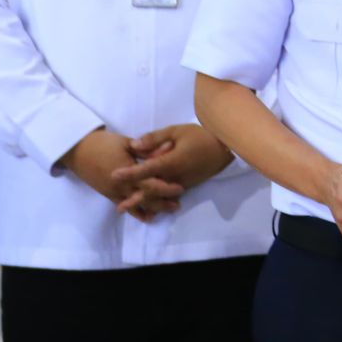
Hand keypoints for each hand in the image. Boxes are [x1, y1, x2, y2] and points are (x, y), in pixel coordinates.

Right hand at [58, 129, 181, 220]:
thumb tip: (164, 151)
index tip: (180, 186)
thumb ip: (144, 150)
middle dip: (164, 201)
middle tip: (178, 203)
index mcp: (127, 169)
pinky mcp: (109, 195)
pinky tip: (149, 217)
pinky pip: (125, 207)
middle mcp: (122, 184)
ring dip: (154, 208)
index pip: (151, 182)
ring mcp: (115, 191)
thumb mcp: (125, 142)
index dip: (166, 186)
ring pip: (138, 205)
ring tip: (168, 210)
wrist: (77, 150)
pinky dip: (138, 213)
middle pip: (147, 196)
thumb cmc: (101, 143)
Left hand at [113, 123, 234, 213]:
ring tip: (131, 210)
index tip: (115, 176)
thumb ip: (154, 138)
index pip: (147, 169)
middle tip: (119, 208)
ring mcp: (182, 183)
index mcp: (172, 162)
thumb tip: (134, 145)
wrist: (225, 148)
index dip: (130, 173)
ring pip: (161, 195)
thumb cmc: (200, 136)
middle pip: (152, 189)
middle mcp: (176, 177)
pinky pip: (169, 195)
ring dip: (145, 203)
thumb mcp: (176, 131)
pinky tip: (150, 207)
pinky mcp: (187, 185)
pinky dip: (158, 201)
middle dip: (135, 198)